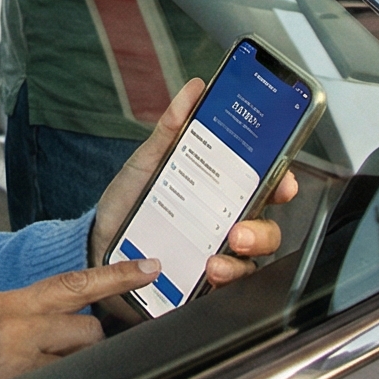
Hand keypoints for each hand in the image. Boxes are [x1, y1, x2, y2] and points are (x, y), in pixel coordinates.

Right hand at [0, 257, 158, 378]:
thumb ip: (24, 317)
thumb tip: (66, 319)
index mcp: (5, 303)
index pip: (71, 281)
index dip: (115, 275)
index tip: (147, 268)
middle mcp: (14, 321)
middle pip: (86, 325)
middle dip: (84, 344)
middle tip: (60, 356)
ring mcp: (18, 354)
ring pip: (80, 354)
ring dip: (71, 366)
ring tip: (34, 376)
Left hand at [90, 79, 298, 289]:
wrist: (95, 244)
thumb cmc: (128, 201)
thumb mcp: (148, 162)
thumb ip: (171, 128)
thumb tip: (194, 89)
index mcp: (220, 192)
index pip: (264, 188)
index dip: (282, 184)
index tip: (283, 184)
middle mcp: (225, 225)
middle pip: (265, 229)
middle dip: (261, 232)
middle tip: (238, 232)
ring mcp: (216, 256)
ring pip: (251, 263)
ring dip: (240, 263)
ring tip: (216, 262)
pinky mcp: (200, 285)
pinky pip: (224, 289)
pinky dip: (220, 284)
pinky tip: (206, 277)